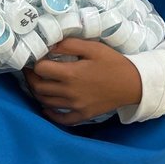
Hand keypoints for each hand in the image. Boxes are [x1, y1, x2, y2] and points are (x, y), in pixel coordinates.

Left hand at [24, 37, 142, 126]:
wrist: (134, 84)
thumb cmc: (113, 63)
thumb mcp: (93, 47)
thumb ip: (69, 44)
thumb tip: (49, 45)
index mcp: (71, 74)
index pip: (40, 69)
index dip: (35, 62)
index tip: (35, 58)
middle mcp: (70, 92)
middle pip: (39, 87)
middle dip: (31, 77)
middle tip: (31, 70)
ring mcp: (75, 106)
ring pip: (46, 102)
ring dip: (38, 92)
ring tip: (38, 82)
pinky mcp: (82, 115)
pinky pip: (61, 119)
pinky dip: (50, 114)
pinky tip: (46, 107)